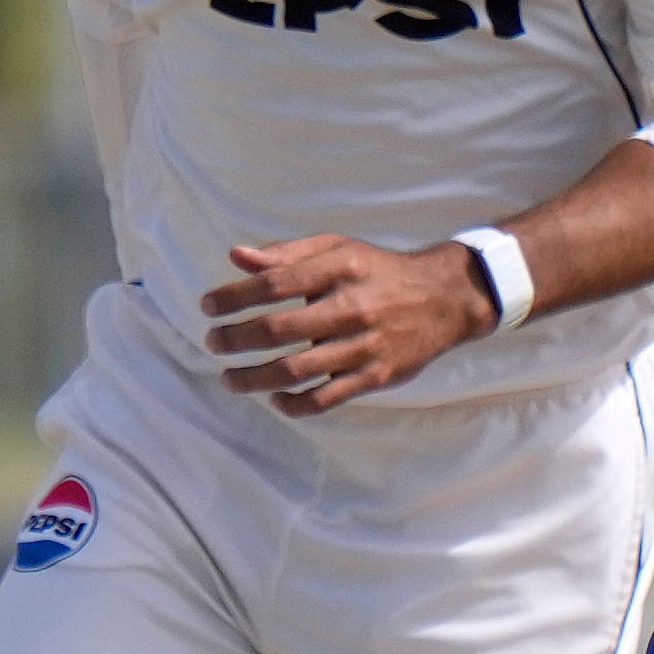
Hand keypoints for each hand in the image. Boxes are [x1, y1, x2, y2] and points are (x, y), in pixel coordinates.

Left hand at [206, 234, 496, 413]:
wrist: (444, 298)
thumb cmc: (379, 271)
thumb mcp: (338, 249)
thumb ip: (287, 255)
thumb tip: (236, 257)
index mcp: (340, 269)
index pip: (274, 284)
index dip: (234, 296)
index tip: (208, 306)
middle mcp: (351, 308)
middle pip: (278, 330)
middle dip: (235, 339)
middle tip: (213, 343)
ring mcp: (363, 346)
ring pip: (295, 370)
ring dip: (253, 378)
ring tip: (230, 378)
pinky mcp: (374, 376)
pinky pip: (325, 399)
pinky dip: (293, 404)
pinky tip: (274, 399)